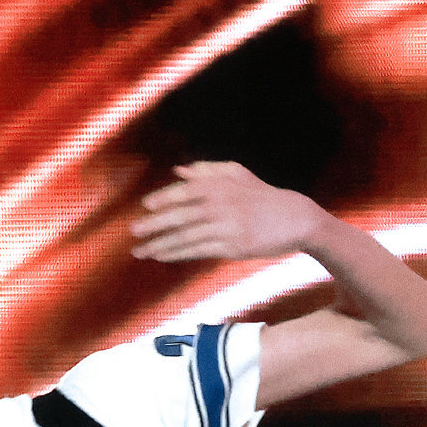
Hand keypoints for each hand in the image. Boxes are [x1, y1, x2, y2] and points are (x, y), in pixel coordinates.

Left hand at [131, 161, 322, 263]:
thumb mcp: (237, 173)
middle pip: (179, 215)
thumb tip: (178, 171)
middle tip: (133, 232)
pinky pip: (197, 251)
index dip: (162, 199)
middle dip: (153, 225)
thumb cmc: (262, 195)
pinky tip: (162, 256)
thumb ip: (207, 170)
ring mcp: (225, 226)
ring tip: (141, 251)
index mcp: (219, 184)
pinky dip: (177, 254)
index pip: (183, 191)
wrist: (294, 218)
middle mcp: (219, 204)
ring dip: (160, 244)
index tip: (144, 206)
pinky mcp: (231, 246)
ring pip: (185, 236)